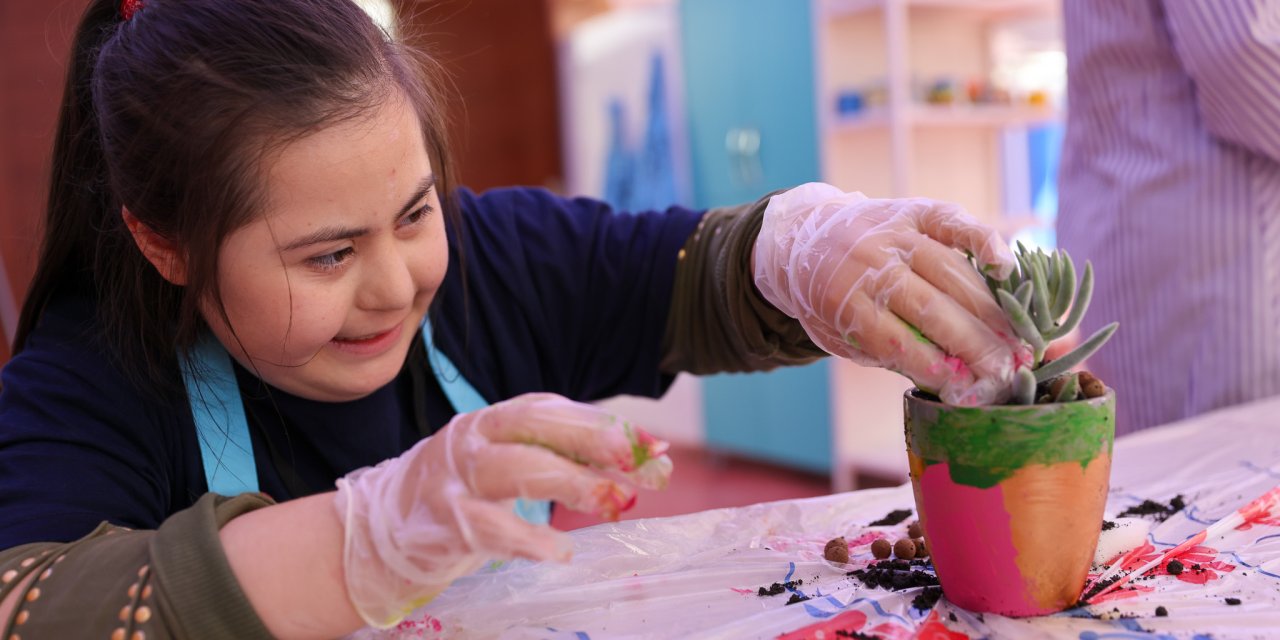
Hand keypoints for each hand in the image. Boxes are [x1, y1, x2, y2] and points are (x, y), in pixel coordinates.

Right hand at [334, 392, 671, 627]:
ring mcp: (455, 479)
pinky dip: (526, 540)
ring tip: (610, 500)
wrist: (378, 534)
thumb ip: (566, 460)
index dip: (601, 424)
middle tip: (635, 459)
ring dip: (568, 483)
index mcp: (492, 421)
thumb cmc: (461, 496)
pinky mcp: (442, 522)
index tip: (650, 444)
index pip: (551, 411)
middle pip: (534, 427)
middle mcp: (472, 440)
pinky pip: (488, 528)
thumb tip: (651, 462)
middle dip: (589, 439)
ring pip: (515, 470)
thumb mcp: (506, 465)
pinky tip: (558, 551)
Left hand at [753, 183, 1027, 405]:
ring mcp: (894, 233)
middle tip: (1005, 370)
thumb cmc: (831, 300)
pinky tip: (1005, 267)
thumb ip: (883, 352)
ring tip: (1015, 339)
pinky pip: (953, 223)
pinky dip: (983, 241)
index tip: (966, 389)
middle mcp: (869, 262)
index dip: (933, 366)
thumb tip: (946, 376)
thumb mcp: (838, 334)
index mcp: (841, 299)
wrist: (805, 239)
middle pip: (929, 307)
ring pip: (950, 271)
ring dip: (987, 309)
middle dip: (972, 344)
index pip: (894, 340)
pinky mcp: (913, 211)